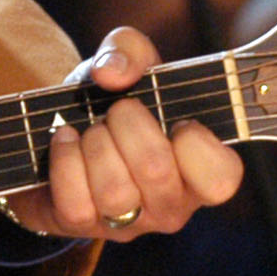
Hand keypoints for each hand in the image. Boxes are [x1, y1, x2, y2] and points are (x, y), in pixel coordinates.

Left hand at [0, 29, 242, 238]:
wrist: (54, 133)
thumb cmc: (109, 104)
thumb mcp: (127, 67)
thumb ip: (130, 50)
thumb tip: (113, 72)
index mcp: (198, 171)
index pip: (221, 177)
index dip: (195, 142)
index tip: (176, 119)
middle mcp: (171, 205)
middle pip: (155, 170)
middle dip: (126, 123)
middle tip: (117, 112)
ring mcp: (128, 222)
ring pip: (114, 191)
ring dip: (93, 143)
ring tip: (91, 130)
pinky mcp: (82, 225)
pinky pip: (75, 199)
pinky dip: (64, 158)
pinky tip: (64, 140)